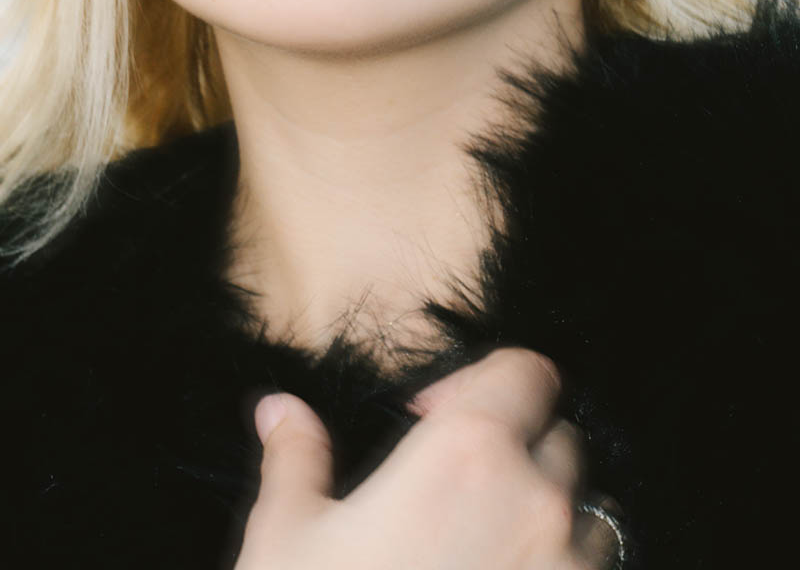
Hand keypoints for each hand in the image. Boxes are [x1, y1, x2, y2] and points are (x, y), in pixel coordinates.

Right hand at [235, 347, 619, 568]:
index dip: (485, 379)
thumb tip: (279, 409)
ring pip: (588, 516)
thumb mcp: (287, 538)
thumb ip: (295, 458)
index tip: (431, 418)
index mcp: (470, 452)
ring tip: (477, 554)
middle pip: (560, 439)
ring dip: (546, 518)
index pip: (528, 371)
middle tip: (451, 492)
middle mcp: (538, 503)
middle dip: (515, 448)